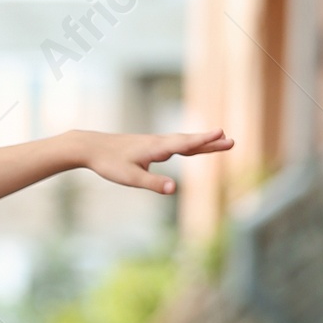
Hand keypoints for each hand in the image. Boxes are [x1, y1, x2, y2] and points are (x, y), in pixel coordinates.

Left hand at [71, 126, 233, 194]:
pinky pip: (175, 144)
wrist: (90, 147)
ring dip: (202, 142)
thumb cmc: (109, 163)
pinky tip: (192, 146)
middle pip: (189, 142)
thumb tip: (174, 189)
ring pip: (183, 142)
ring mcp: (154, 143)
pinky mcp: (149, 146)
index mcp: (156, 148)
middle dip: (210, 142)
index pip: (185, 144)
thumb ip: (153, 183)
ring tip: (220, 140)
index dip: (204, 141)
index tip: (222, 134)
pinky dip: (189, 144)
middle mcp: (158, 142)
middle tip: (232, 141)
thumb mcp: (130, 177)